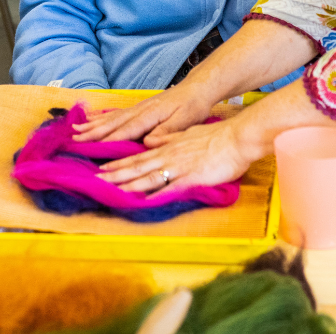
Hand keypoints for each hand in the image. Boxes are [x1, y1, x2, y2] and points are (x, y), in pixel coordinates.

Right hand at [73, 82, 218, 146]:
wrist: (196, 89)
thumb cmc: (192, 107)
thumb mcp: (185, 121)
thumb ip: (167, 132)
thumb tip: (148, 142)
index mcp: (150, 115)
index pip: (125, 131)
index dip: (107, 140)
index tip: (90, 148)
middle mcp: (139, 110)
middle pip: (112, 123)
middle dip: (92, 132)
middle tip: (73, 139)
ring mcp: (137, 108)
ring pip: (111, 118)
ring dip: (92, 125)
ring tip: (75, 130)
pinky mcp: (138, 108)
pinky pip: (116, 113)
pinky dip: (101, 117)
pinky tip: (91, 119)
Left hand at [96, 116, 262, 193]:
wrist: (238, 138)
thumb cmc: (217, 137)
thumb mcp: (188, 133)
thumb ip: (170, 138)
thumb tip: (152, 141)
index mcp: (168, 147)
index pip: (139, 156)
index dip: (120, 163)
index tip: (103, 169)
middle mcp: (169, 155)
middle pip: (138, 166)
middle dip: (116, 174)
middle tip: (97, 180)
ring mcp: (179, 166)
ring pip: (149, 176)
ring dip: (130, 184)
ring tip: (113, 191)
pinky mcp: (192, 177)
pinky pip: (171, 187)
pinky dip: (156, 194)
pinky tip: (144, 201)